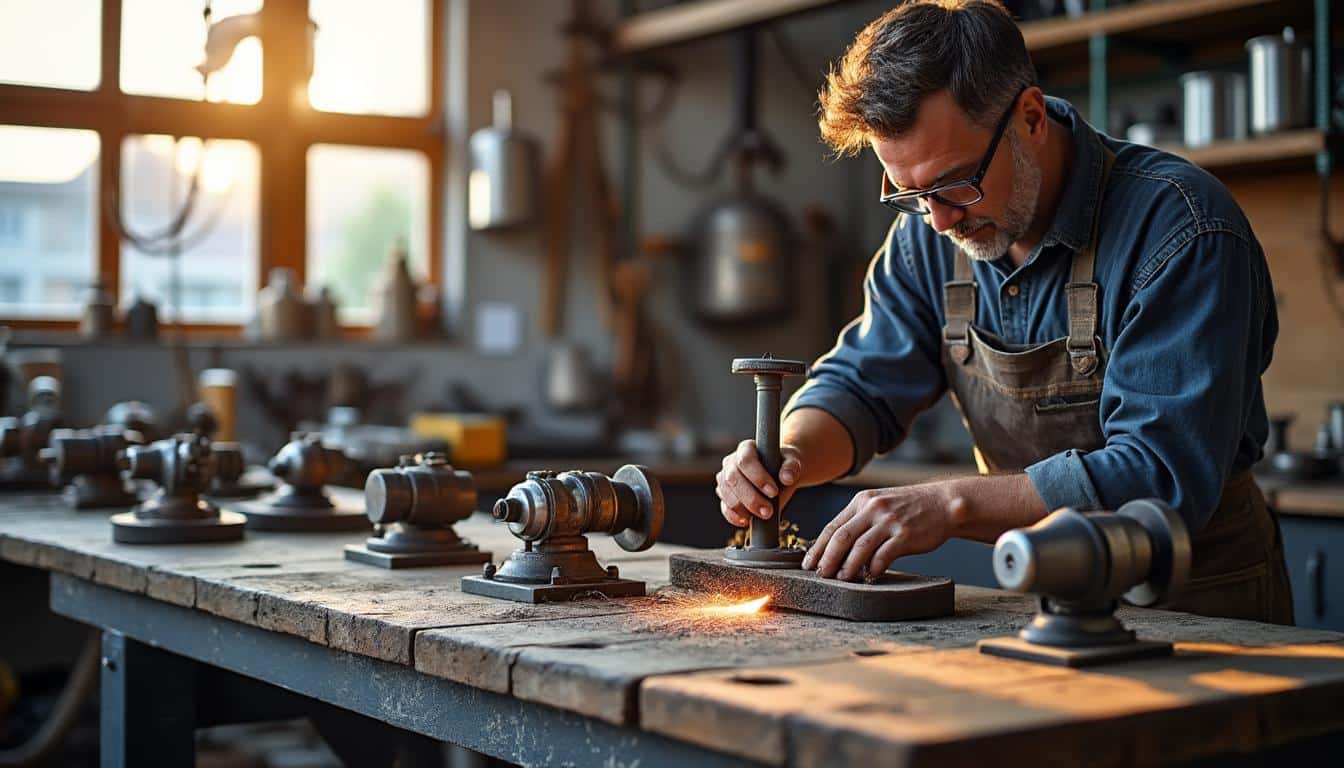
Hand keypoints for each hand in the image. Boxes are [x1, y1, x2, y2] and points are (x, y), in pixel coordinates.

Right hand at [715, 439, 802, 527]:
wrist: (779, 474)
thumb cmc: (783, 466)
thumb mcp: (792, 462)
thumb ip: (791, 467)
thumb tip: (787, 478)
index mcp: (746, 449)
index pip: (745, 460)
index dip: (758, 477)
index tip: (773, 492)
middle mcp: (731, 462)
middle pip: (733, 478)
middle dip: (751, 497)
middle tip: (768, 511)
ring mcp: (725, 479)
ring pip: (726, 493)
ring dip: (743, 508)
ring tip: (763, 515)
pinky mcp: (725, 495)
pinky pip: (724, 507)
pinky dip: (734, 516)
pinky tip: (747, 521)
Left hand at [801, 484, 952, 580]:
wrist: (943, 503)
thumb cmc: (909, 508)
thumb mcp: (879, 505)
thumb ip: (859, 521)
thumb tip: (836, 548)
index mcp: (862, 502)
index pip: (832, 526)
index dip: (818, 547)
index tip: (809, 564)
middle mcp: (873, 509)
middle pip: (841, 537)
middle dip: (827, 559)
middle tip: (820, 575)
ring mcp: (889, 522)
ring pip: (859, 548)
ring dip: (848, 567)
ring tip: (842, 579)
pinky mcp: (905, 535)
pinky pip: (883, 556)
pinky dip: (874, 568)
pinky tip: (870, 577)